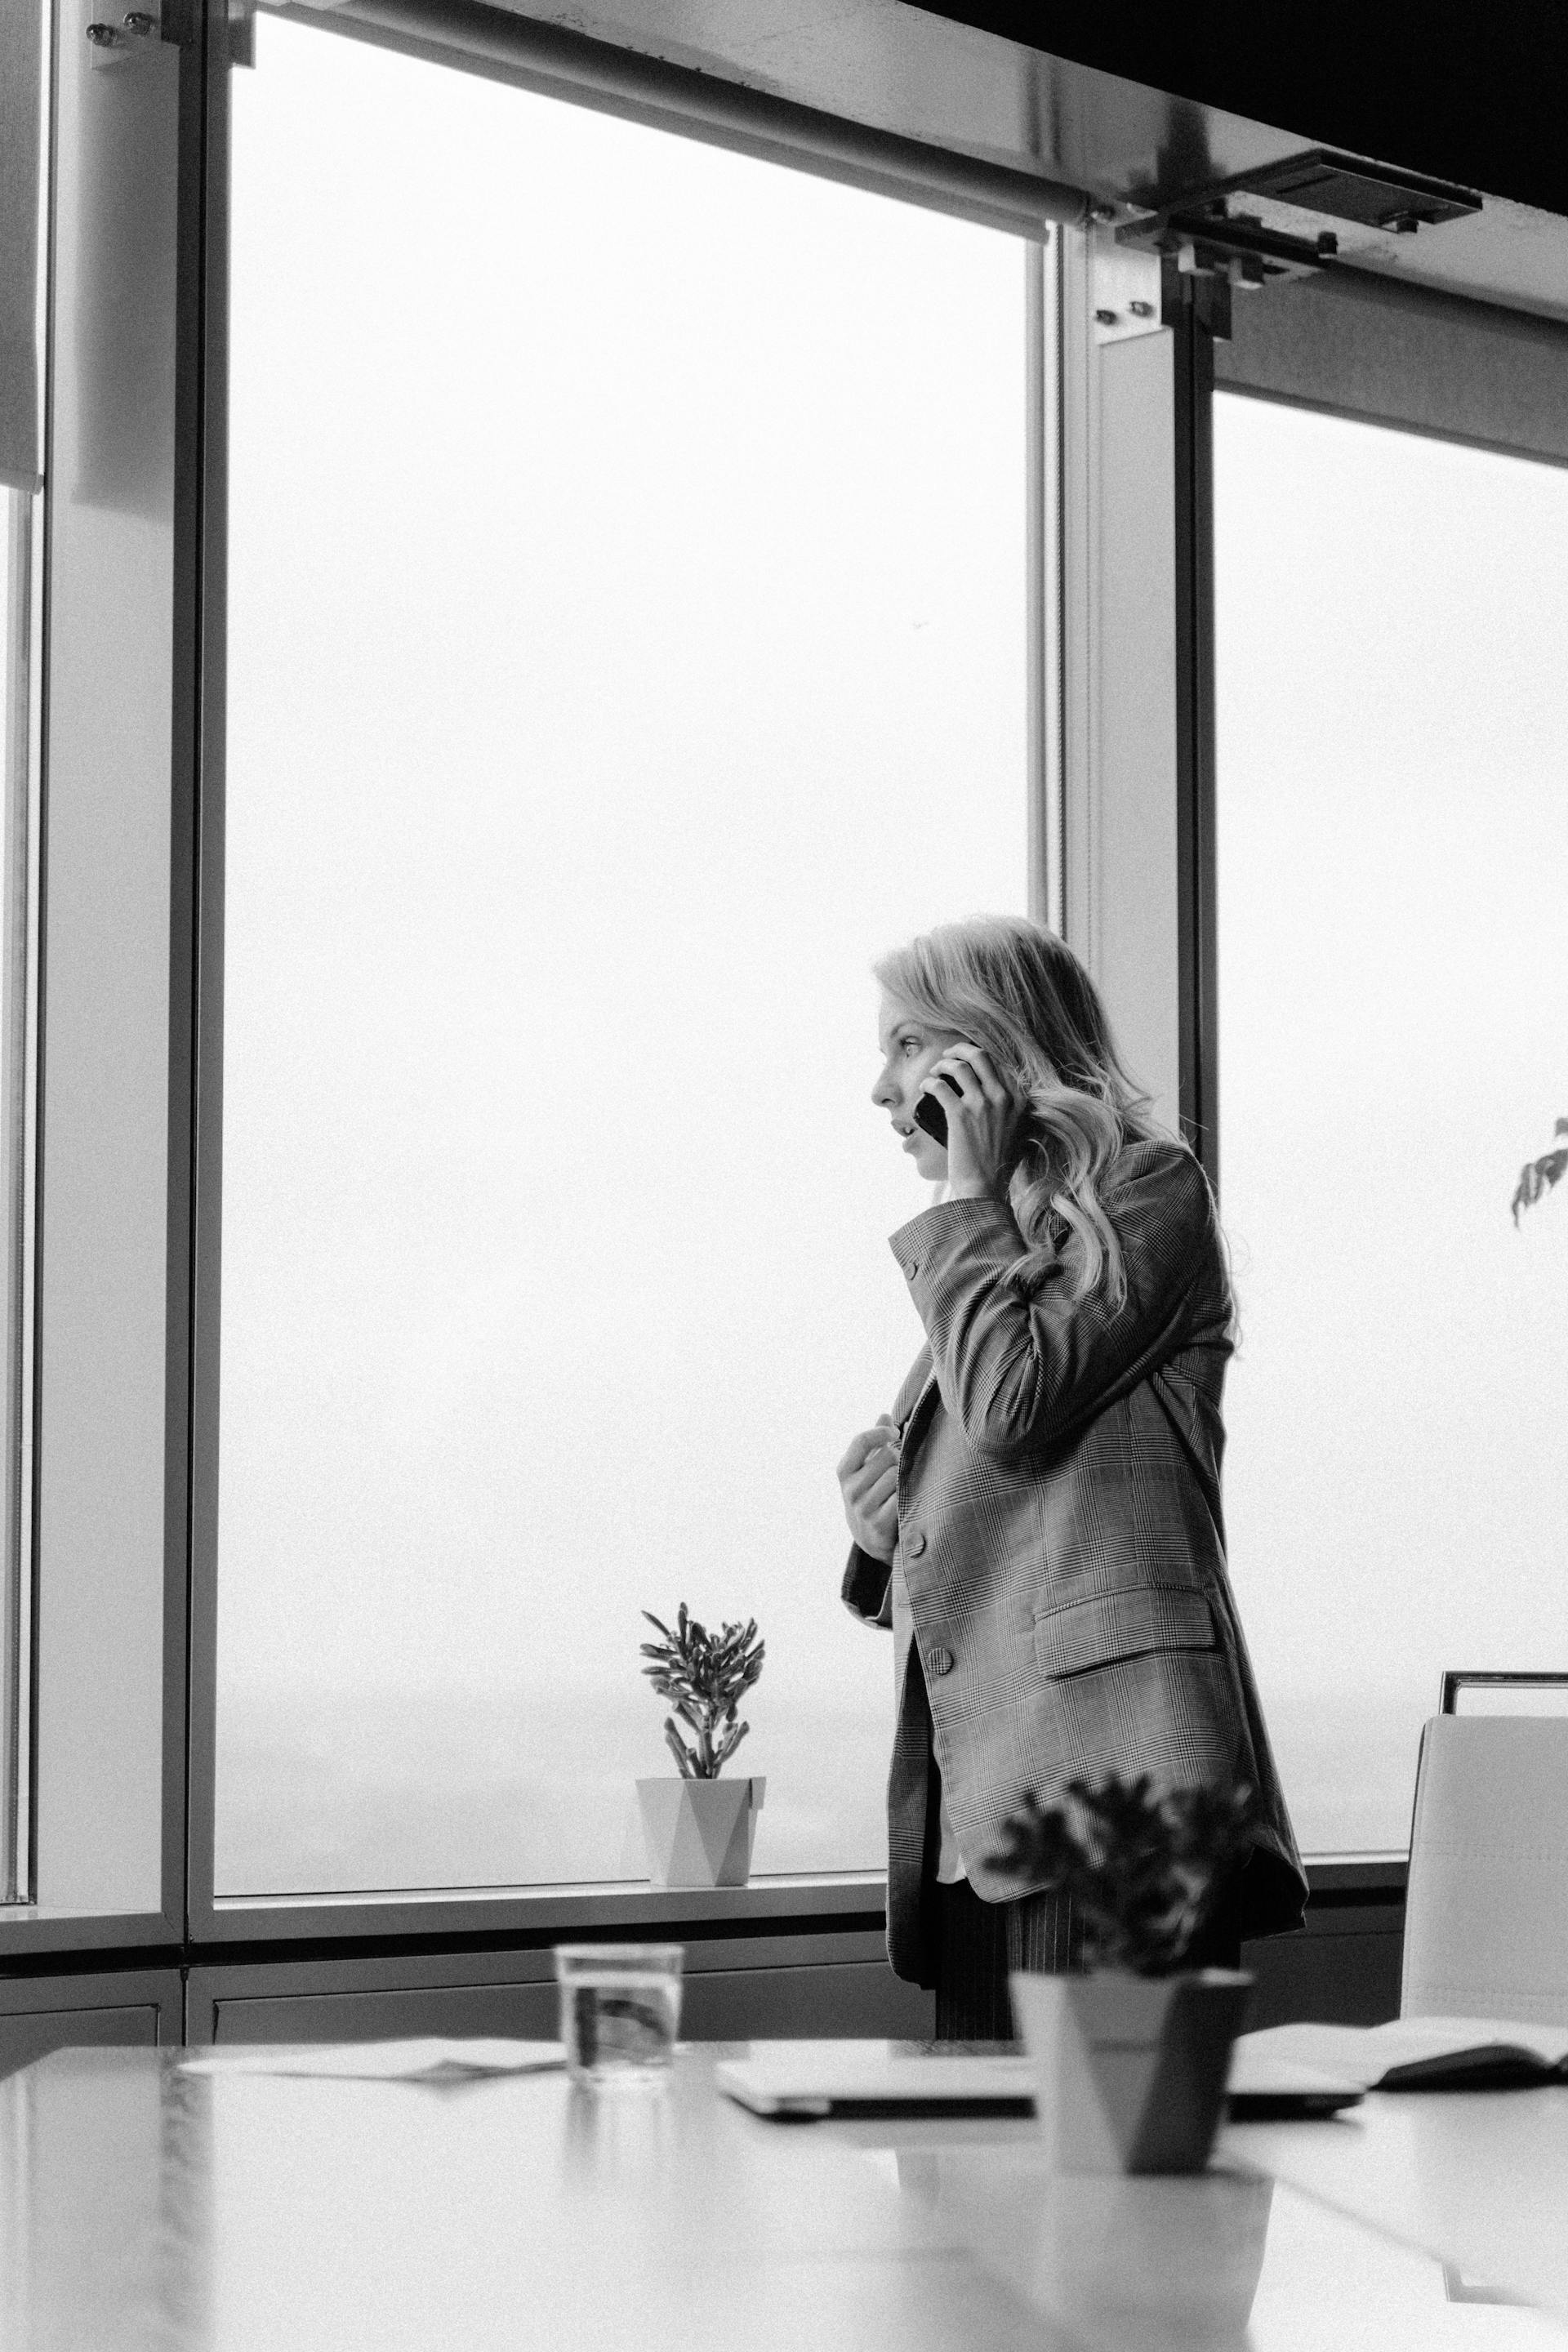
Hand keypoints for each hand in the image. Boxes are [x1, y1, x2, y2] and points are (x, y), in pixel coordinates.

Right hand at [837, 1413, 900, 1562]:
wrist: (870, 1538)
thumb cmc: (872, 1494)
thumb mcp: (867, 1469)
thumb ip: (875, 1442)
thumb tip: (884, 1415)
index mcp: (845, 1472)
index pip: (860, 1441)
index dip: (880, 1432)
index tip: (895, 1432)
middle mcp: (850, 1490)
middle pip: (886, 1457)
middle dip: (897, 1459)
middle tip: (899, 1469)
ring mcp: (863, 1508)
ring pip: (895, 1476)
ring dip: (904, 1478)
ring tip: (901, 1487)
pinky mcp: (878, 1525)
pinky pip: (901, 1498)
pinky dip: (906, 1496)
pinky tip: (904, 1502)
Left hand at [924, 1044, 1024, 1197]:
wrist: (985, 1188)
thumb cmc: (998, 1166)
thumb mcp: (1018, 1134)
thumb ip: (1015, 1116)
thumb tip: (1004, 1105)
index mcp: (1020, 1100)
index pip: (998, 1063)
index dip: (977, 1056)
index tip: (965, 1059)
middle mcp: (1004, 1097)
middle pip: (980, 1055)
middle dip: (960, 1049)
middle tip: (947, 1057)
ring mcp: (982, 1104)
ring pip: (959, 1066)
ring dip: (942, 1064)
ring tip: (934, 1072)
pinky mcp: (960, 1114)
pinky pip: (939, 1086)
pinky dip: (929, 1082)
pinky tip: (924, 1087)